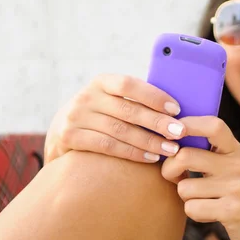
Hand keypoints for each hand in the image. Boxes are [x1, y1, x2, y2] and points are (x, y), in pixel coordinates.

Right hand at [44, 74, 186, 163]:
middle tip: (180, 133)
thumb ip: (134, 101)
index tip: (176, 109)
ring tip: (170, 149)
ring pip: (120, 130)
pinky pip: (108, 146)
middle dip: (157, 122)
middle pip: (128, 110)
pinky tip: (150, 157)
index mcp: (101, 82)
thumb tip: (174, 110)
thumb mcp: (110, 100)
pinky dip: (132, 153)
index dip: (153, 96)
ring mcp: (76, 117)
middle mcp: (87, 97)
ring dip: (149, 141)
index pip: (129, 84)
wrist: (59, 131)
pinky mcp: (70, 137)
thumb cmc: (99, 115)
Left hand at [161, 116, 239, 239]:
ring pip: (184, 187)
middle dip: (169, 170)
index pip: (213, 125)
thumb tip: (169, 138)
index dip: (189, 124)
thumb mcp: (231, 169)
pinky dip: (194, 213)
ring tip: (203, 200)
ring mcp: (237, 187)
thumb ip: (208, 153)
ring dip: (186, 198)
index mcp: (235, 151)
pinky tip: (210, 214)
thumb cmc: (239, 197)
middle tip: (176, 178)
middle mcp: (237, 165)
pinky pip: (192, 208)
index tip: (173, 134)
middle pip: (185, 156)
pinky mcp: (233, 211)